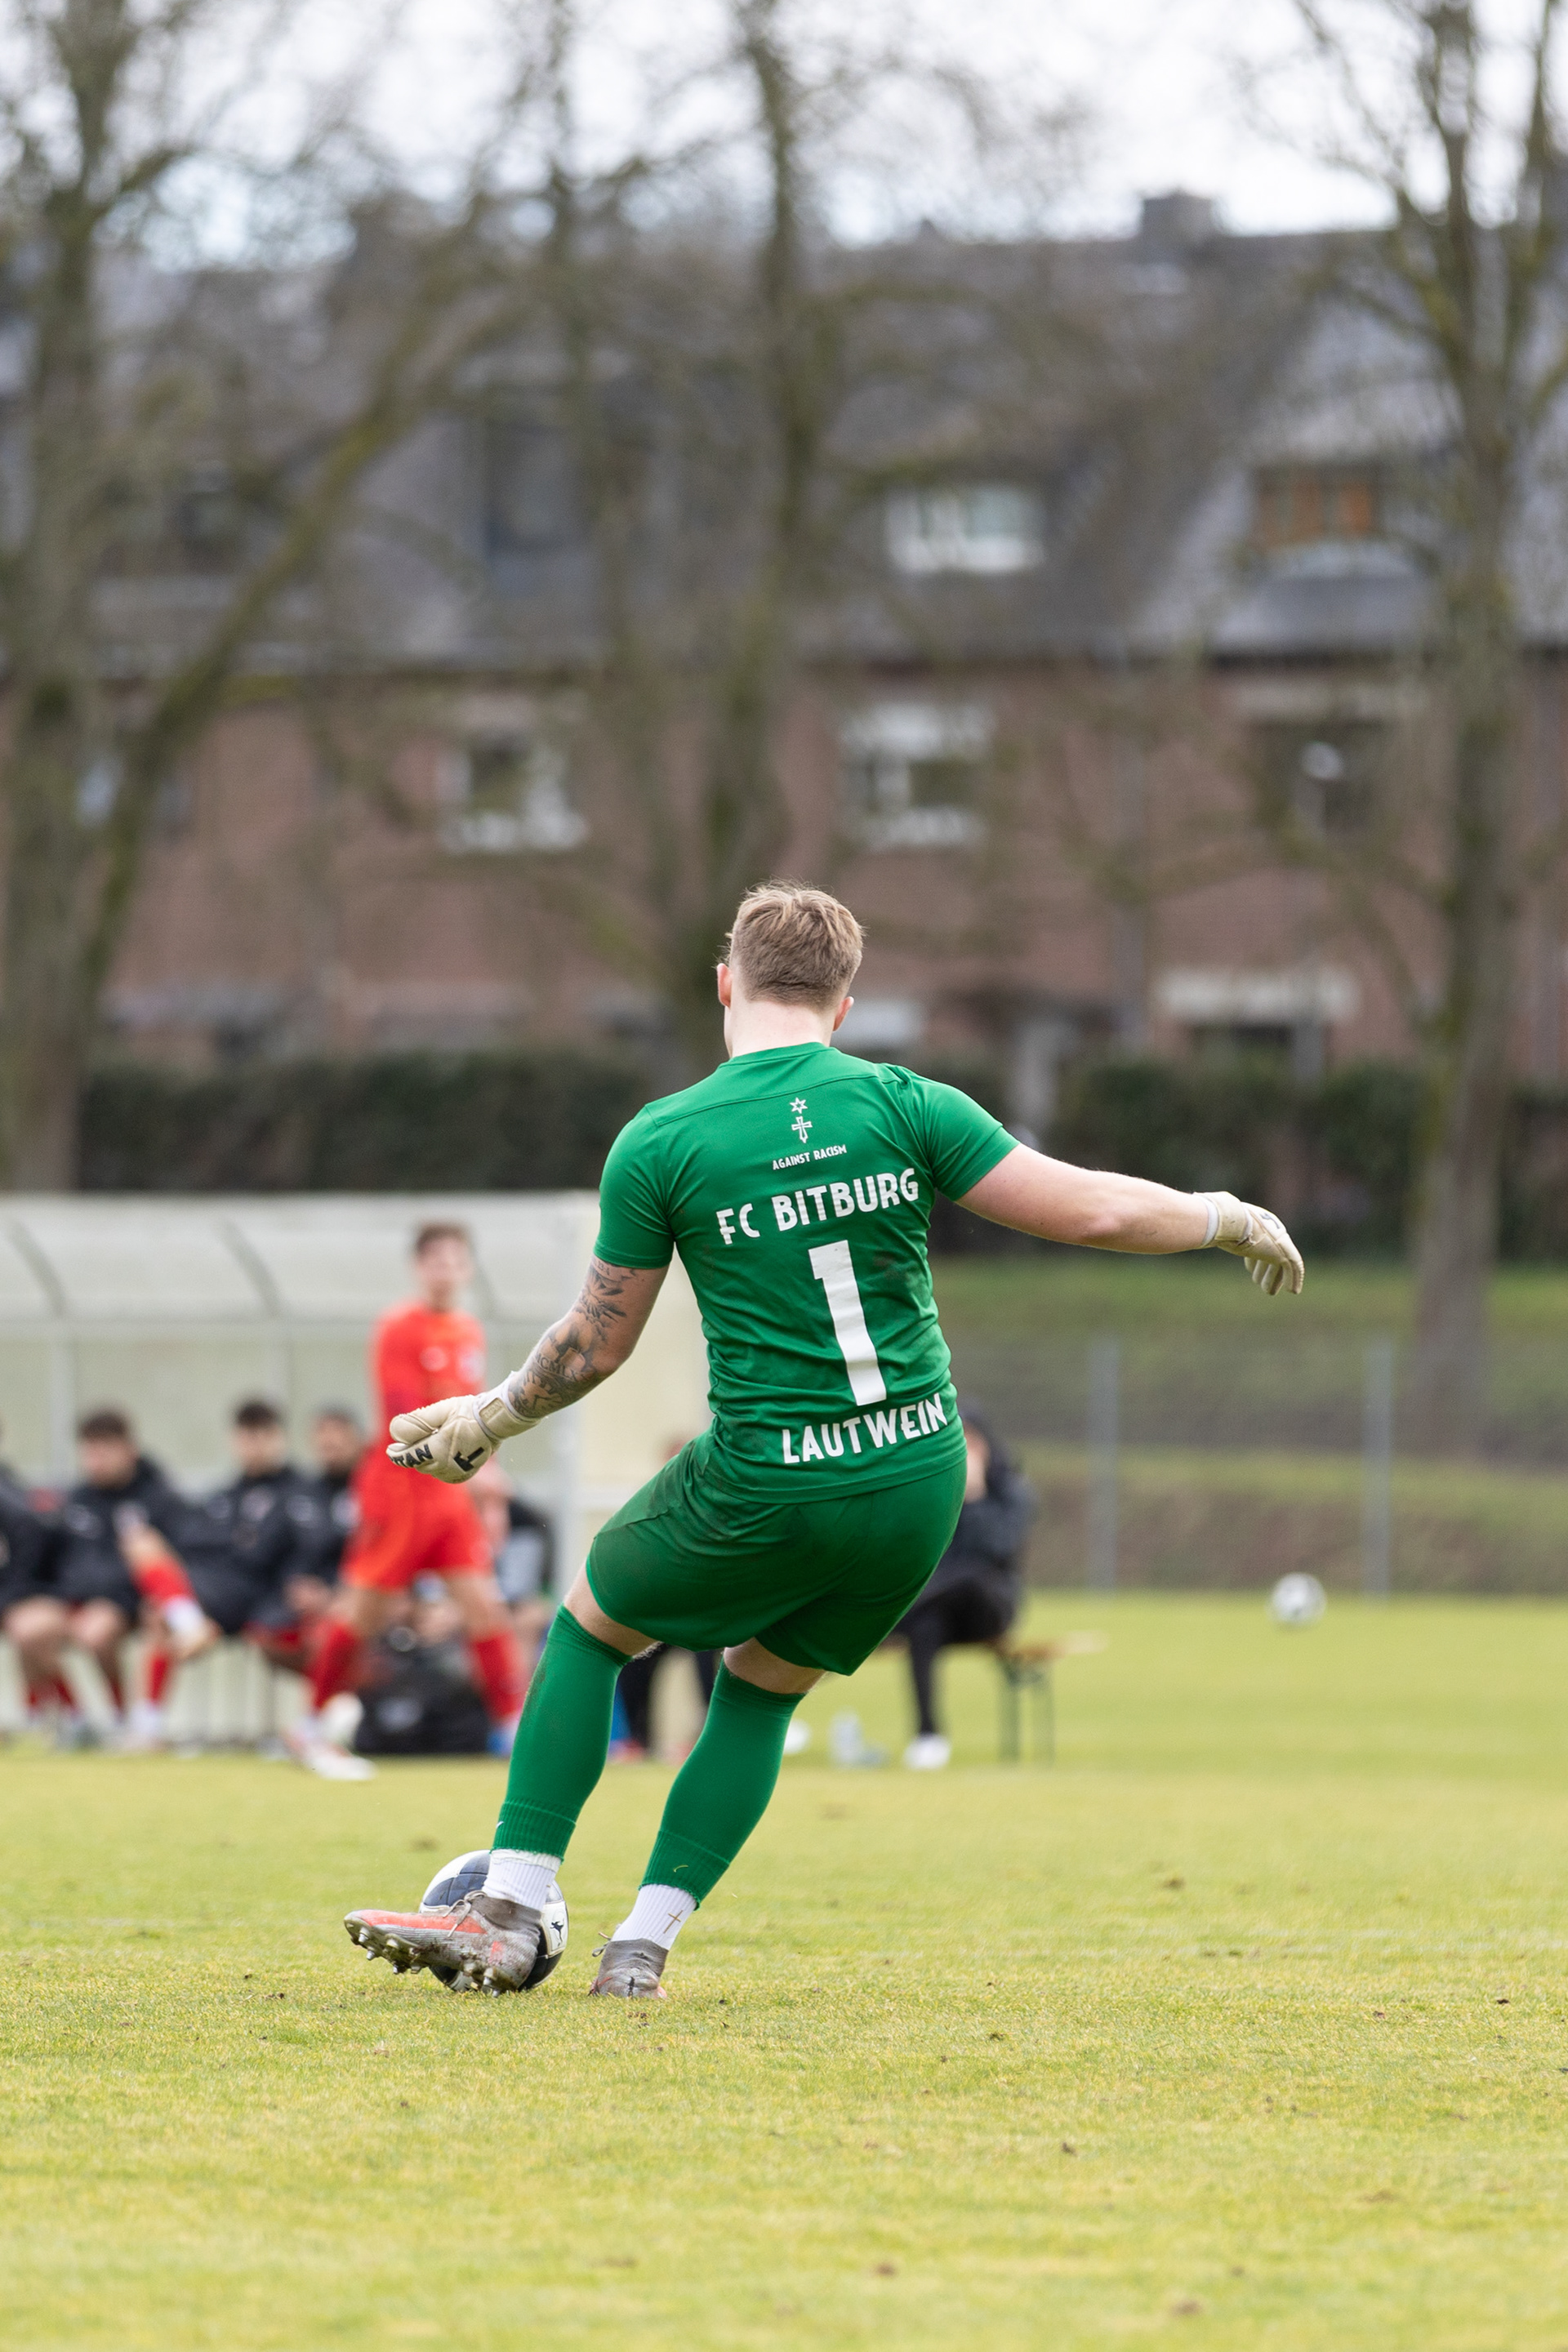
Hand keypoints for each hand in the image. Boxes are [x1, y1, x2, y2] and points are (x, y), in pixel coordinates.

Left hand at [387, 1385, 534, 1483]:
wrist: (498, 1421)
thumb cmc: (470, 1412)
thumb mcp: (442, 1410)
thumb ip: (417, 1421)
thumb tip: (395, 1431)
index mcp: (438, 1450)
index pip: (410, 1456)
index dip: (398, 1454)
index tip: (391, 1450)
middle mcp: (446, 1466)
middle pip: (420, 1463)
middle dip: (412, 1454)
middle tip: (405, 1444)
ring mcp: (457, 1472)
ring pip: (431, 1470)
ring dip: (426, 1460)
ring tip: (428, 1445)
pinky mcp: (465, 1474)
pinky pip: (444, 1474)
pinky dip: (439, 1466)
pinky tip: (441, 1455)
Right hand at [1201, 1192, 1303, 1296]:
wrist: (1226, 1221)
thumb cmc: (1215, 1221)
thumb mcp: (1212, 1225)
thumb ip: (1209, 1227)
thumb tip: (1191, 1226)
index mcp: (1256, 1220)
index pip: (1259, 1242)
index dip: (1253, 1258)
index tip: (1250, 1270)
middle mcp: (1270, 1228)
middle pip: (1272, 1252)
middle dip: (1267, 1269)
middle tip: (1260, 1283)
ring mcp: (1277, 1240)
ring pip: (1282, 1263)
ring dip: (1274, 1278)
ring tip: (1268, 1291)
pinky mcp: (1282, 1251)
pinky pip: (1293, 1267)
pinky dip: (1293, 1279)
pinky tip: (1293, 1291)